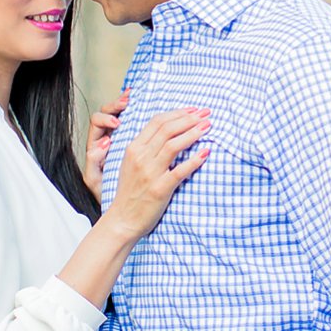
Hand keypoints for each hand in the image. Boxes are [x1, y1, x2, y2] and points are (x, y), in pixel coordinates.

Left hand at [84, 91, 127, 200]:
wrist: (117, 204)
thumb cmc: (105, 192)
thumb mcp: (96, 182)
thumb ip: (94, 165)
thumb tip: (97, 149)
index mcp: (96, 146)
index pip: (96, 123)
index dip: (105, 119)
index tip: (117, 123)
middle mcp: (105, 138)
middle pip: (107, 112)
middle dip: (116, 105)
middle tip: (126, 102)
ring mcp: (118, 138)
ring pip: (120, 114)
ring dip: (126, 105)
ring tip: (134, 99)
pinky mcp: (131, 142)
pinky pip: (133, 122)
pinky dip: (136, 112)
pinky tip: (146, 107)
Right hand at [105, 107, 211, 237]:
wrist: (122, 220)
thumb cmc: (129, 193)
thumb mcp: (131, 164)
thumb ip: (146, 148)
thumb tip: (168, 133)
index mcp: (133, 148)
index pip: (157, 122)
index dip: (177, 113)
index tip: (193, 110)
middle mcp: (140, 157)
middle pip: (167, 129)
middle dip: (189, 118)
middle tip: (206, 114)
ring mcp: (150, 173)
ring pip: (174, 145)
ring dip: (193, 133)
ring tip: (208, 127)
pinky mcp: (160, 189)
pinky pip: (180, 170)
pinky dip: (194, 160)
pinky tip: (206, 152)